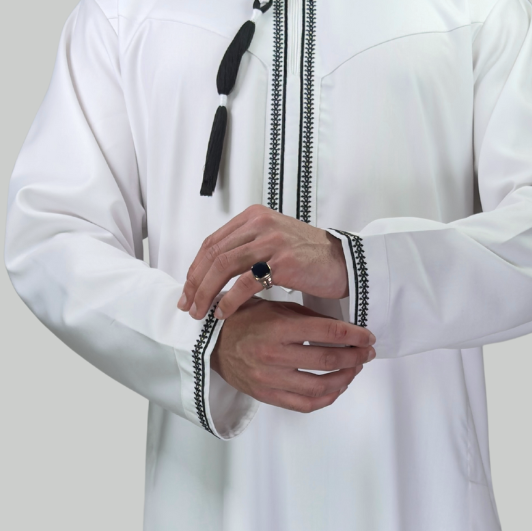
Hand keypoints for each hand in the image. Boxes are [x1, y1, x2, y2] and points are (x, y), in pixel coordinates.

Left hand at [178, 205, 347, 320]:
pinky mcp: (283, 261)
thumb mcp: (272, 244)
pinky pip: (245, 282)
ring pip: (223, 266)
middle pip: (213, 254)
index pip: (212, 243)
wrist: (344, 263)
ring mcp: (271, 241)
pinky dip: (230, 299)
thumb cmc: (309, 259)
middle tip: (187, 306)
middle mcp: (260, 224)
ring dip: (207, 293)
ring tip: (200, 313)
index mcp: (253, 217)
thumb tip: (212, 273)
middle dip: (195, 283)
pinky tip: (223, 313)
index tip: (187, 291)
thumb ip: (246, 250)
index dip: (195, 269)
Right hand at [211, 298, 375, 412]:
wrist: (211, 344)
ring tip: (354, 370)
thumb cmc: (245, 321)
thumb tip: (346, 330)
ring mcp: (269, 378)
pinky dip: (326, 398)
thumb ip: (309, 318)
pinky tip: (336, 388)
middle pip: (328, 360)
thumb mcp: (276, 308)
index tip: (369, 338)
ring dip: (345, 378)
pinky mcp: (266, 395)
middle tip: (367, 354)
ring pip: (320, 385)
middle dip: (355, 357)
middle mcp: (273, 354)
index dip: (355, 336)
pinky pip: (304, 404)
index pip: (328, 332)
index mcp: (278, 327)